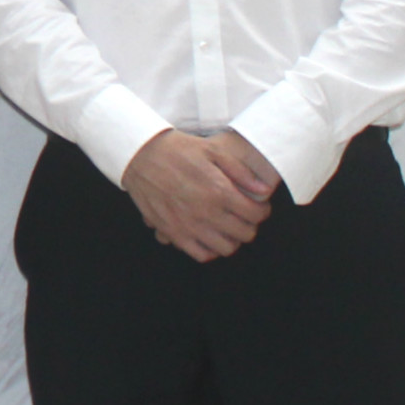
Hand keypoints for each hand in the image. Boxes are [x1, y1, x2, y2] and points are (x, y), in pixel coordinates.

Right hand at [122, 130, 274, 261]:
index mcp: (219, 191)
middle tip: (243, 215)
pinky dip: (210, 249)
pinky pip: (201, 254)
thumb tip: (264, 192)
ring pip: (226, 248)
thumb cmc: (178, 150)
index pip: (256, 215)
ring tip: (226, 226)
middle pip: (245, 234)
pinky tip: (208, 235)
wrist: (140, 155)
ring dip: (232, 238)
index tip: (257, 206)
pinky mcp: (172, 233)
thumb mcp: (213, 150)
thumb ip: (241, 172)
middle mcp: (206, 212)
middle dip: (250, 224)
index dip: (262, 210)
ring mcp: (189, 225)